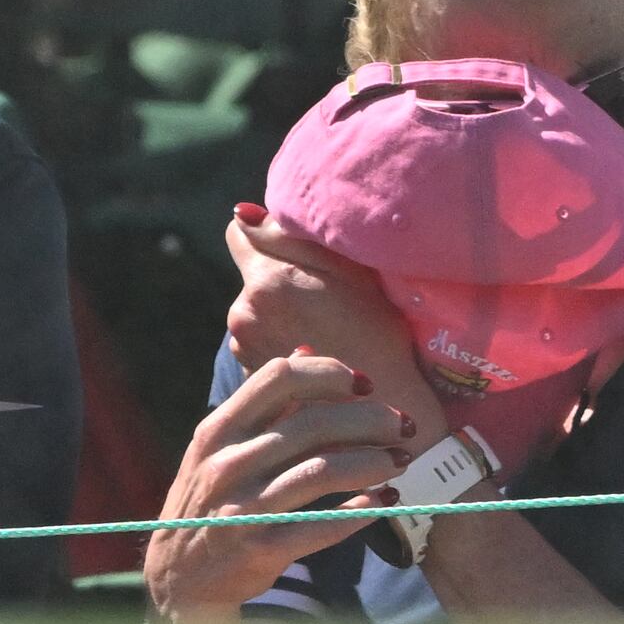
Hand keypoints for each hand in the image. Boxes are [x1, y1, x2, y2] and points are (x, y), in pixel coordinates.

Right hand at [144, 351, 417, 623]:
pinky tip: (384, 501)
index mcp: (218, 430)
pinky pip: (321, 525)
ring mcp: (242, 508)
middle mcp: (226, 464)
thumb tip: (304, 350)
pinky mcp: (260, 549)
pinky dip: (360, 511)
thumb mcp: (220, 448)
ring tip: (400, 461)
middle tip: (402, 427)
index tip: (365, 383)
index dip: (328, 373)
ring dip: (372, 462)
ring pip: (322, 471)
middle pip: (312, 423)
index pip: (278, 378)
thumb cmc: (210, 501)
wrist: (180, 577)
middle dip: (369, 420)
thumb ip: (263, 403)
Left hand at [225, 205, 413, 374]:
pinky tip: (315, 354)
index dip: (266, 236)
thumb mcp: (350, 274)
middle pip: (252, 276)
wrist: (384, 410)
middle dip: (278, 280)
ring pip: (256, 311)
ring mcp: (243, 350)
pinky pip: (260, 343)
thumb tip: (242, 213)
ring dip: (279, 314)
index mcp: (266, 281)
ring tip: (323, 333)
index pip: (238, 234)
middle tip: (325, 300)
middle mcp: (242, 315)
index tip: (297, 254)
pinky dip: (281, 344)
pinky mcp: (250, 376)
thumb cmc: (379, 337)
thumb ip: (291, 238)